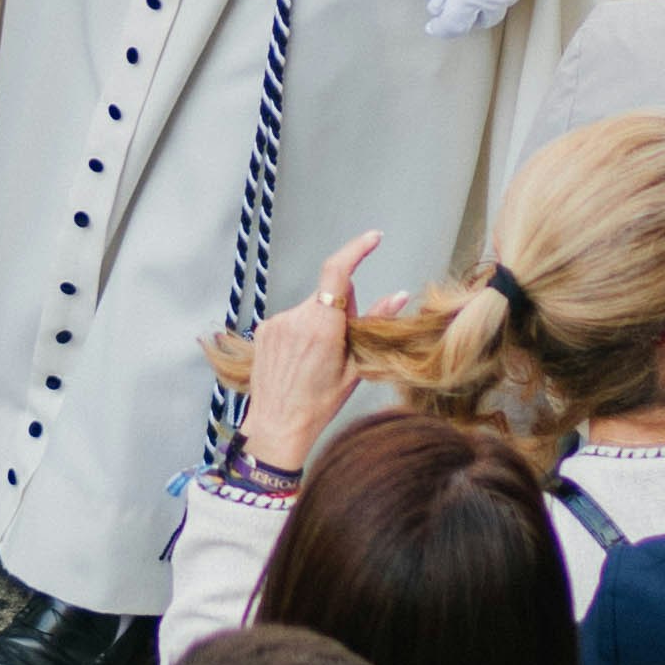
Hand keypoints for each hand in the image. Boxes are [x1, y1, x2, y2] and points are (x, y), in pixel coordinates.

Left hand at [240, 230, 375, 476]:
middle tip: (344, 343)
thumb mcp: (355, 368)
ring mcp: (277, 322)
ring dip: (320, 322)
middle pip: (328, 295)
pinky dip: (302, 331)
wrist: (277, 425)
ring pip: (311, 308)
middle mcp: (297, 317)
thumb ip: (375, 326)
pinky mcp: (265, 329)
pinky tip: (300, 360)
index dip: (356, 249)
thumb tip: (399, 295)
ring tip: (317, 361)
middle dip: (342, 309)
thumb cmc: (320, 404)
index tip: (373, 239)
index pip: (339, 272)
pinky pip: (292, 319)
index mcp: (323, 327)